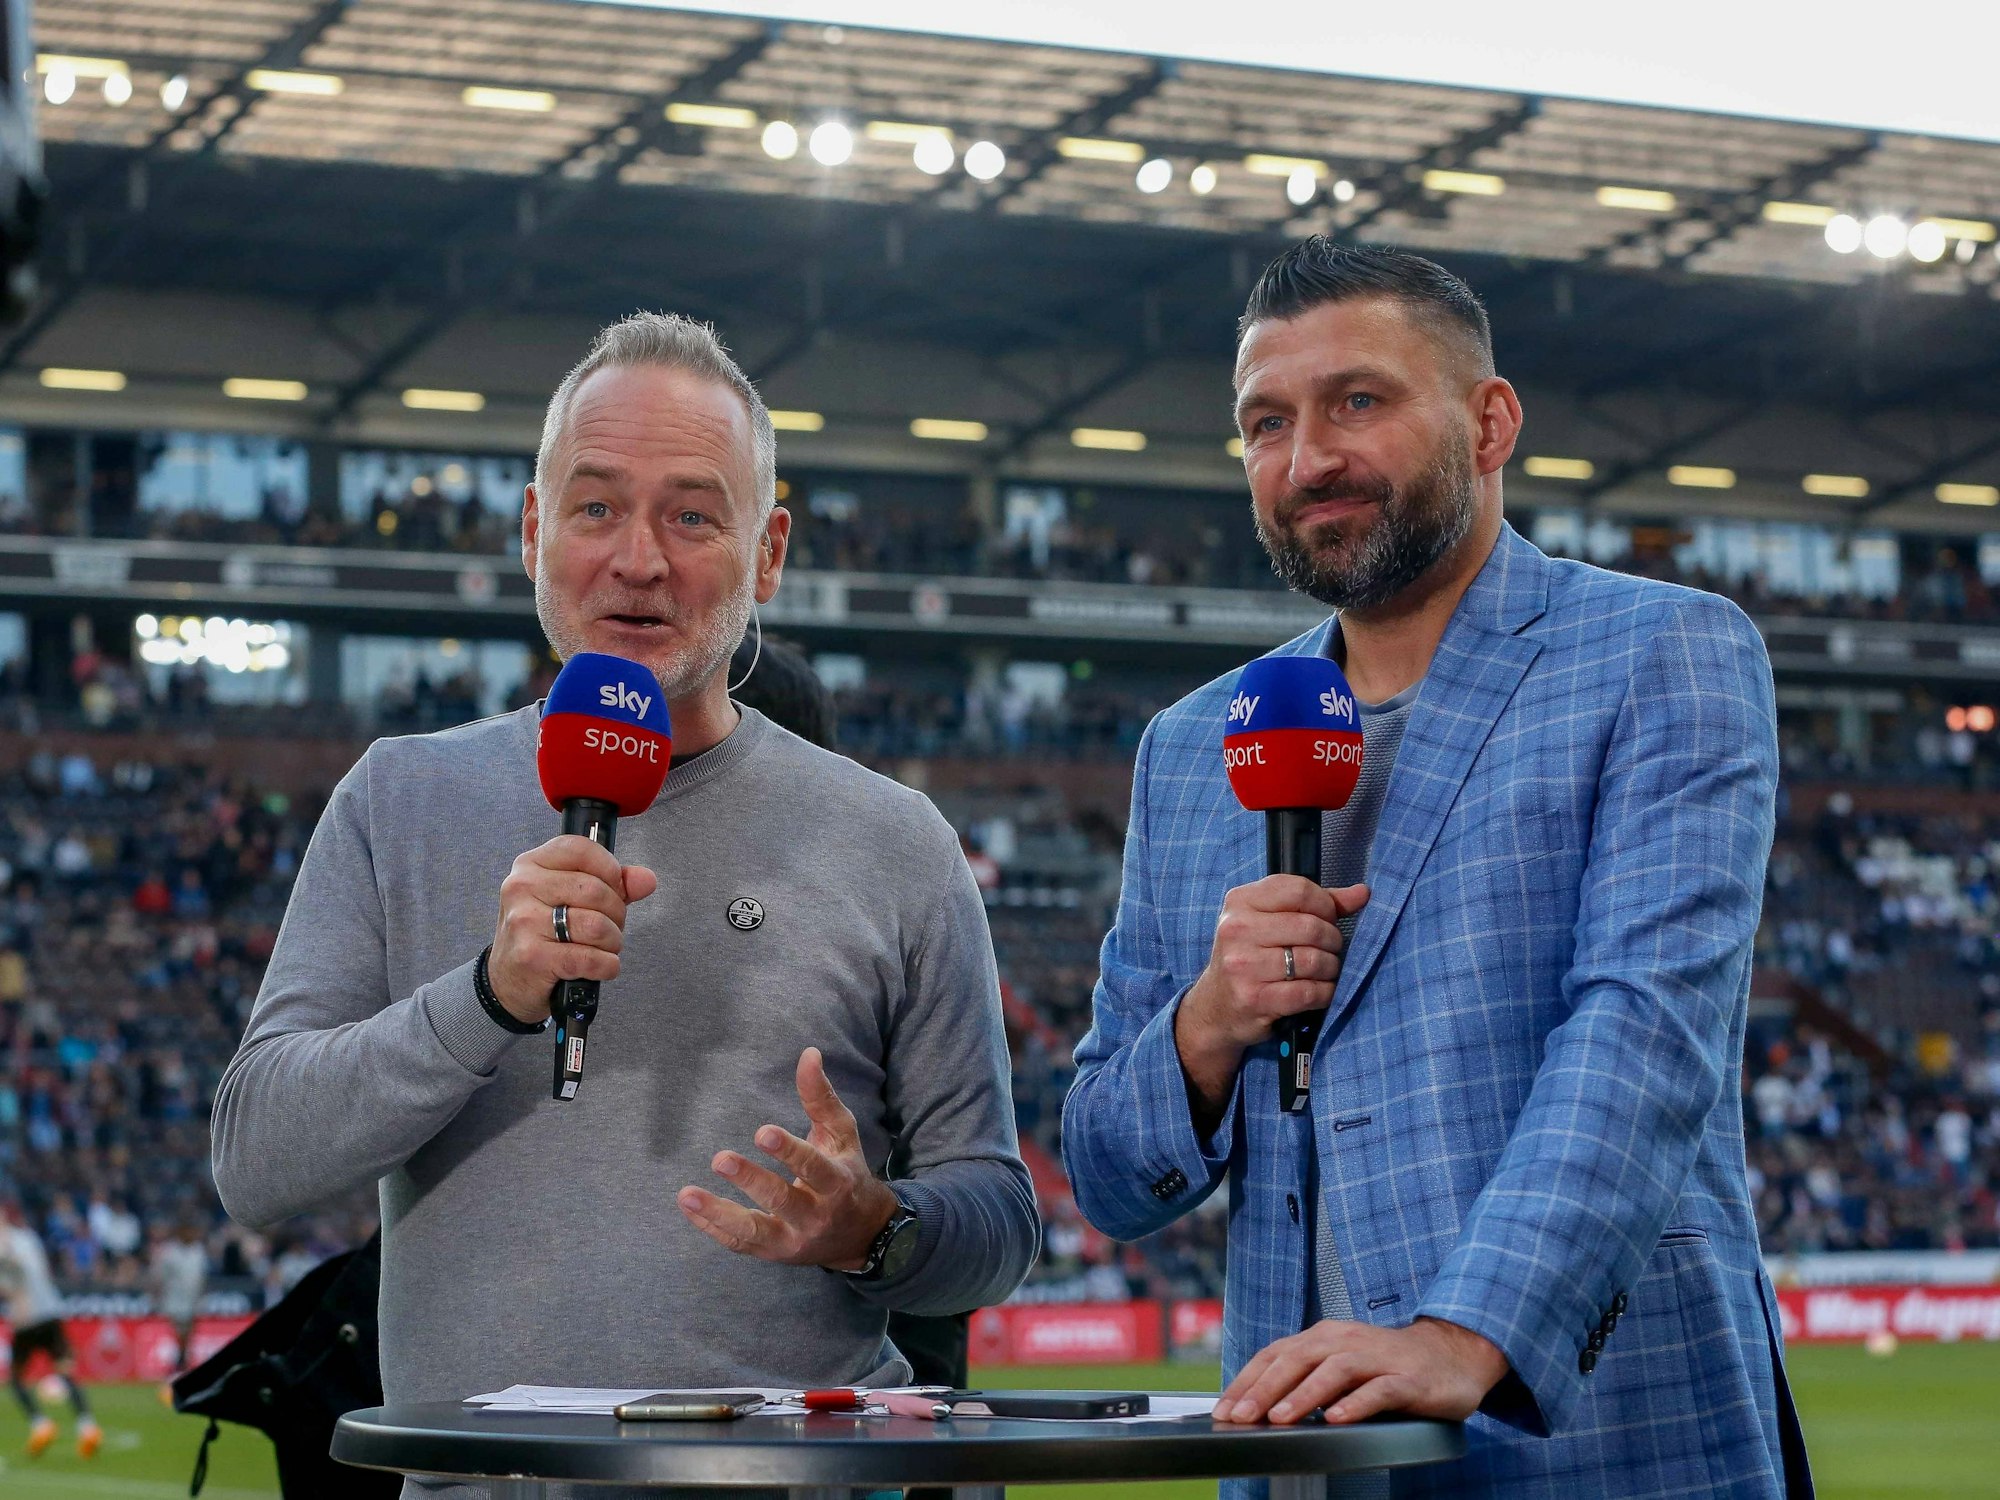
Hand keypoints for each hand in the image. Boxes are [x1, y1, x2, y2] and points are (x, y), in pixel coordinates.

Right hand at [486, 835, 657, 1024]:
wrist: (508, 983)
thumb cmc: (542, 936)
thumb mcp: (570, 900)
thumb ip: (613, 884)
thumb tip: (646, 879)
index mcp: (530, 865)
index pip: (581, 849)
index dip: (609, 868)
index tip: (614, 887)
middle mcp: (523, 888)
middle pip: (596, 890)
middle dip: (616, 914)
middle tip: (608, 927)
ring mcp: (525, 921)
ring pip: (597, 925)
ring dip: (612, 942)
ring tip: (602, 947)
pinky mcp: (532, 956)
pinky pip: (591, 957)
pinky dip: (606, 965)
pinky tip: (599, 966)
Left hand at [678, 1047, 899, 1270]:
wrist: (861, 1235)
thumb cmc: (846, 1173)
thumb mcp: (841, 1135)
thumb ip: (821, 1097)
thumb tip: (808, 1053)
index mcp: (837, 1183)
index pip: (814, 1168)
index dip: (789, 1152)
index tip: (762, 1132)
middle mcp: (816, 1215)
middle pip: (782, 1200)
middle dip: (751, 1180)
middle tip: (720, 1158)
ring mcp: (793, 1239)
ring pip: (754, 1230)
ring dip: (719, 1213)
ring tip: (687, 1194)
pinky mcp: (773, 1253)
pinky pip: (738, 1243)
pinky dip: (711, 1226)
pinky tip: (688, 1205)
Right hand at [1175, 877, 1368, 1118]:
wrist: (1216, 1008)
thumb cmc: (1249, 957)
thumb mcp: (1269, 921)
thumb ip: (1315, 904)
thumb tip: (1362, 892)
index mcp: (1240, 902)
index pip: (1299, 890)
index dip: (1325, 905)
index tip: (1328, 918)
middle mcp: (1236, 930)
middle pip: (1310, 926)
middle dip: (1332, 940)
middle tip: (1330, 949)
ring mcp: (1243, 965)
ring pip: (1313, 960)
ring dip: (1330, 968)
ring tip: (1325, 971)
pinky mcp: (1254, 998)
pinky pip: (1309, 992)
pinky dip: (1325, 993)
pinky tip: (1320, 991)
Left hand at [1215, 1317, 1507, 1426]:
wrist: (1452, 1355)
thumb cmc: (1387, 1366)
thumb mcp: (1340, 1366)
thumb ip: (1306, 1380)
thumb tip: (1260, 1409)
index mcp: (1324, 1337)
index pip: (1276, 1355)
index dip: (1247, 1381)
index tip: (1223, 1409)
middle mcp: (1346, 1340)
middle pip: (1297, 1360)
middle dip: (1264, 1389)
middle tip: (1240, 1416)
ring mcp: (1377, 1358)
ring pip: (1334, 1372)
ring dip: (1303, 1395)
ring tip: (1279, 1418)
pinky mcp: (1407, 1379)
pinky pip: (1378, 1390)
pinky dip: (1356, 1404)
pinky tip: (1338, 1419)